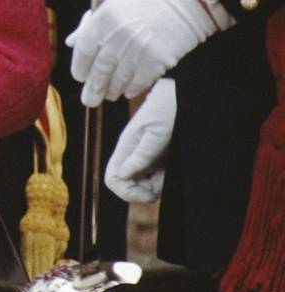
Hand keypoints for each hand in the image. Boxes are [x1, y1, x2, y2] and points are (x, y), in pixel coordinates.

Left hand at [67, 0, 218, 106]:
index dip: (79, 68)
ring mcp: (137, 50)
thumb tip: (71, 42)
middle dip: (93, 89)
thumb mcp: (112, 1)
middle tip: (89, 99)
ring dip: (111, 91)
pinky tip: (128, 91)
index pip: (83, 51)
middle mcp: (117, 36)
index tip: (80, 77)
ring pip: (118, 80)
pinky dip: (131, 89)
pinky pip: (138, 82)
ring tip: (108, 95)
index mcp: (103, 19)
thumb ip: (90, 23)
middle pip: (99, 71)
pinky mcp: (156, 61)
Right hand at [103, 78, 174, 203]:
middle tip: (165, 182)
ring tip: (169, 171)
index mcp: (126, 149)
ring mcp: (144, 158)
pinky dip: (163, 180)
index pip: (113, 179)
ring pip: (144, 184)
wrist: (177, 97)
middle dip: (147, 191)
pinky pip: (155, 178)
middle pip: (129, 185)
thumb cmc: (167, 111)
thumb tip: (122, 175)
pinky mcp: (156, 158)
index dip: (127, 193)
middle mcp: (132, 156)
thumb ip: (139, 155)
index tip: (149, 194)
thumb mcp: (155, 134)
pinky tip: (170, 169)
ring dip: (158, 185)